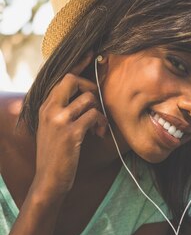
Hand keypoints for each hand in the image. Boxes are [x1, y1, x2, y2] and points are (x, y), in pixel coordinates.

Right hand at [33, 55, 107, 197]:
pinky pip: (95, 116)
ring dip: (100, 112)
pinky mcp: (71, 132)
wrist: (49, 180)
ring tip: (99, 127)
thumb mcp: (53, 129)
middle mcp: (49, 108)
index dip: (79, 63)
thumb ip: (63, 111)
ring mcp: (59, 120)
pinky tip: (99, 135)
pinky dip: (102, 124)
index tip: (93, 54)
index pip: (61, 76)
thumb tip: (86, 96)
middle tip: (97, 105)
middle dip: (91, 88)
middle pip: (73, 79)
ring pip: (89, 99)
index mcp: (45, 106)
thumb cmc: (56, 155)